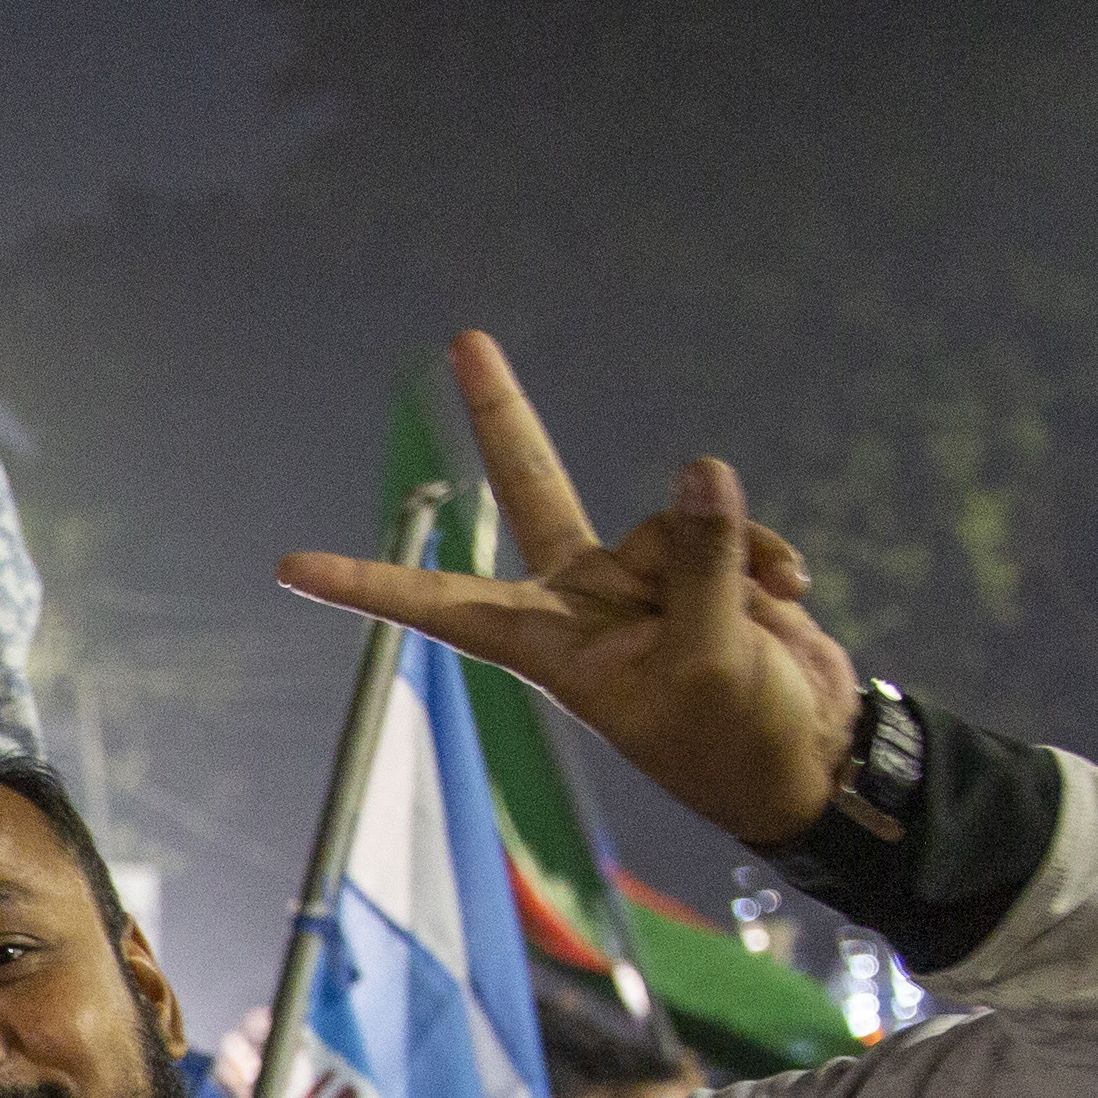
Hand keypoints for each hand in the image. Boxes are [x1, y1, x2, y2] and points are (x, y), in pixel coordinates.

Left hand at [276, 332, 861, 847]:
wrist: (810, 757)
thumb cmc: (737, 740)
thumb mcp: (711, 658)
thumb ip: (701, 561)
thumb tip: (699, 468)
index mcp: (546, 646)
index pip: (437, 606)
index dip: (366, 586)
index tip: (287, 567)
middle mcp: (578, 602)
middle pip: (530, 486)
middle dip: (505, 413)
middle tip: (465, 340)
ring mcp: (637, 579)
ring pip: (671, 519)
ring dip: (727, 554)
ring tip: (758, 613)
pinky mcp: (700, 567)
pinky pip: (725, 528)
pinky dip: (763, 556)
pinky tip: (790, 593)